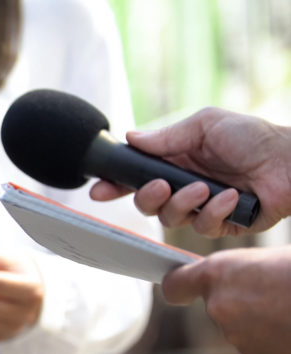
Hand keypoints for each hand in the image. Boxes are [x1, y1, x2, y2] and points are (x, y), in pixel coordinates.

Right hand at [90, 107, 290, 236]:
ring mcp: (202, 207)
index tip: (99, 190)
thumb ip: (167, 135)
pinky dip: (215, 212)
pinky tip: (232, 197)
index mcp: (176, 161)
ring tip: (206, 188)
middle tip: (161, 186)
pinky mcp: (222, 224)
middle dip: (147, 197)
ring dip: (184, 203)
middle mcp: (184, 186)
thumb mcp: (206, 125)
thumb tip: (131, 137)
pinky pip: (202, 227)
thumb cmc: (254, 137)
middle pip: (146, 203)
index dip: (115, 185)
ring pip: (170, 218)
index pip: (137, 176)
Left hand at [162, 246, 290, 353]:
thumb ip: (243, 270)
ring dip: (259, 322)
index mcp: (219, 273)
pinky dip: (274, 340)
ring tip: (289, 307)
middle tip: (273, 290)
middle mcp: (219, 307)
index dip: (182, 285)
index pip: (176, 285)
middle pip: (217, 306)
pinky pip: (259, 347)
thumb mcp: (274, 256)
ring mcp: (237, 337)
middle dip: (240, 301)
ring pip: (240, 329)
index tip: (186, 287)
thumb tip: (234, 278)